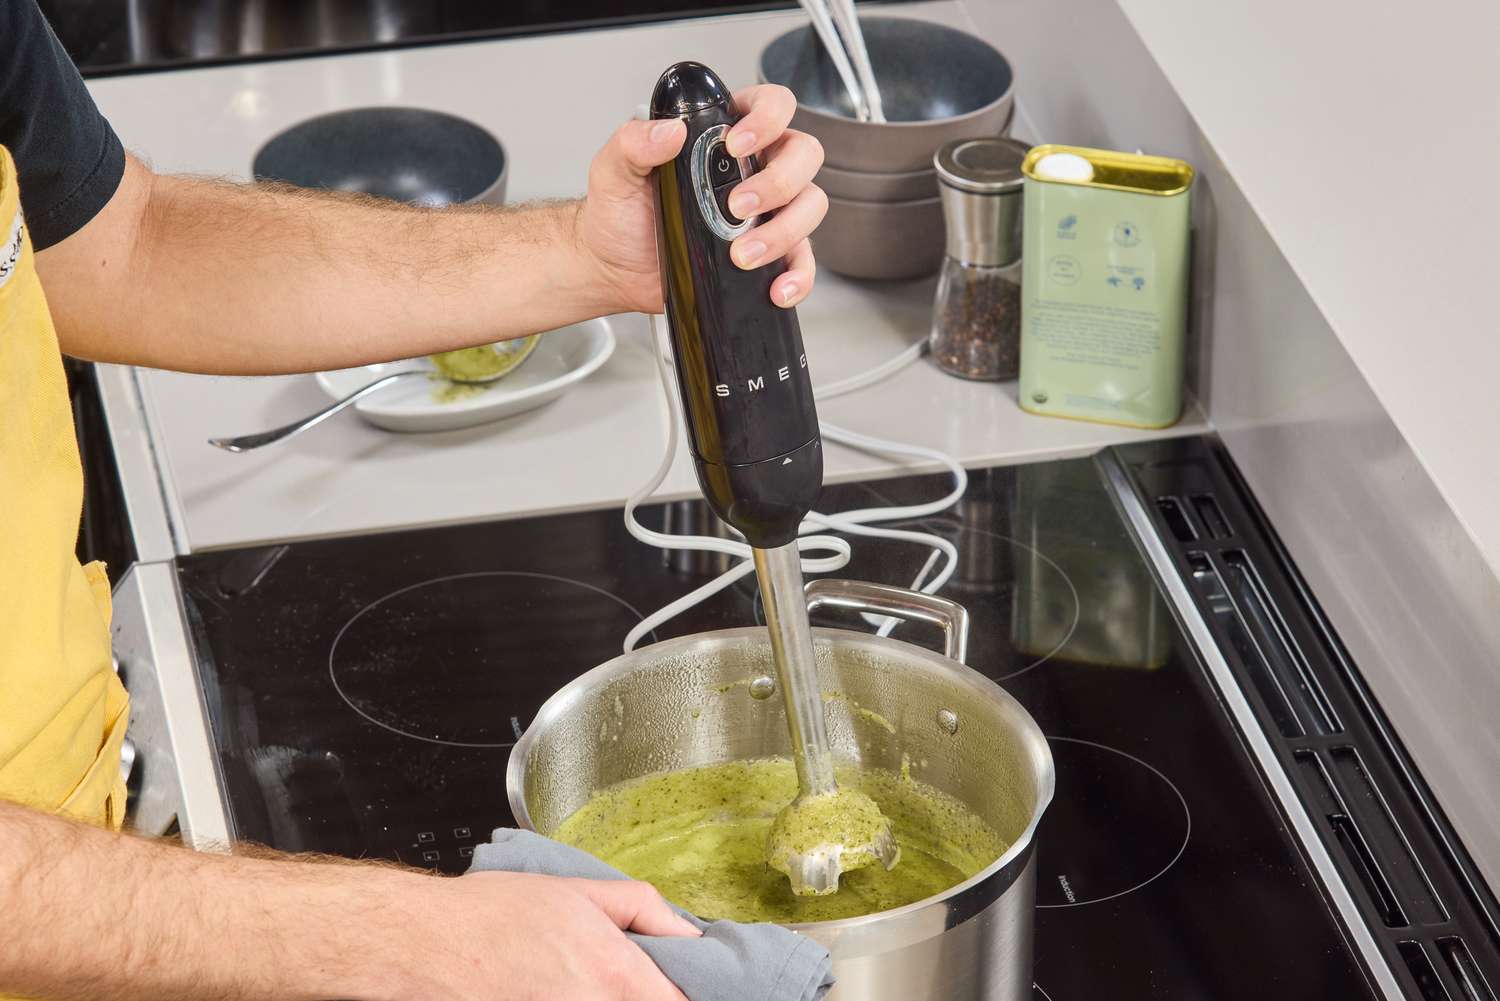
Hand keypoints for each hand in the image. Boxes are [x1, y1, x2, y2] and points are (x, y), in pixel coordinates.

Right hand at [388, 871, 698, 1000]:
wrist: (426, 944)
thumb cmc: (494, 914)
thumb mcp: (582, 891)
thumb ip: (645, 910)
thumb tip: (690, 933)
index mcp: (616, 975)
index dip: (684, 995)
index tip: (676, 985)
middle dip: (645, 996)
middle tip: (629, 980)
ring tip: (580, 979)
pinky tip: (556, 990)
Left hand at [578, 84, 826, 313]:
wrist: (614, 269)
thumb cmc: (619, 215)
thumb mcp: (613, 170)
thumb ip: (632, 143)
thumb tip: (668, 132)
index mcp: (722, 138)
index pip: (771, 105)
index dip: (768, 118)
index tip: (737, 145)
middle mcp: (753, 169)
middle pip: (804, 155)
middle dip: (778, 181)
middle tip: (736, 207)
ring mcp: (766, 213)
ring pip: (810, 206)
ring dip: (783, 231)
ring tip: (742, 254)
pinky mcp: (769, 254)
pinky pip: (802, 261)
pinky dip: (798, 275)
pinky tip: (777, 287)